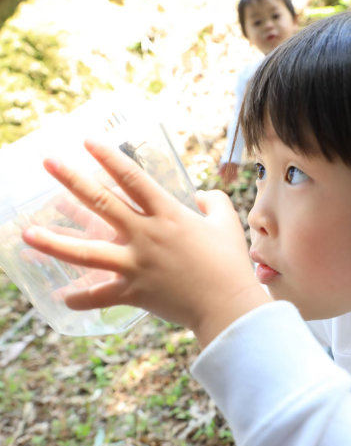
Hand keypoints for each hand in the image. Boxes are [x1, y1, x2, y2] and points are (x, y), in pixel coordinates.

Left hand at [22, 140, 270, 345]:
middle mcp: (145, 235)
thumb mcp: (226, 222)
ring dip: (54, 242)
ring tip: (26, 233)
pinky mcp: (133, 292)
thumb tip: (199, 196)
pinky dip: (79, 299)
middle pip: (102, 203)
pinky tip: (60, 297)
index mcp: (168, 214)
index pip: (132, 178)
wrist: (226, 304)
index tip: (87, 141)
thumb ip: (212, 201)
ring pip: (86, 252)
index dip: (108, 157)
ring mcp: (136, 265)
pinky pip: (98, 296)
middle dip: (72, 180)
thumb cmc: (228, 262)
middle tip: (48, 162)